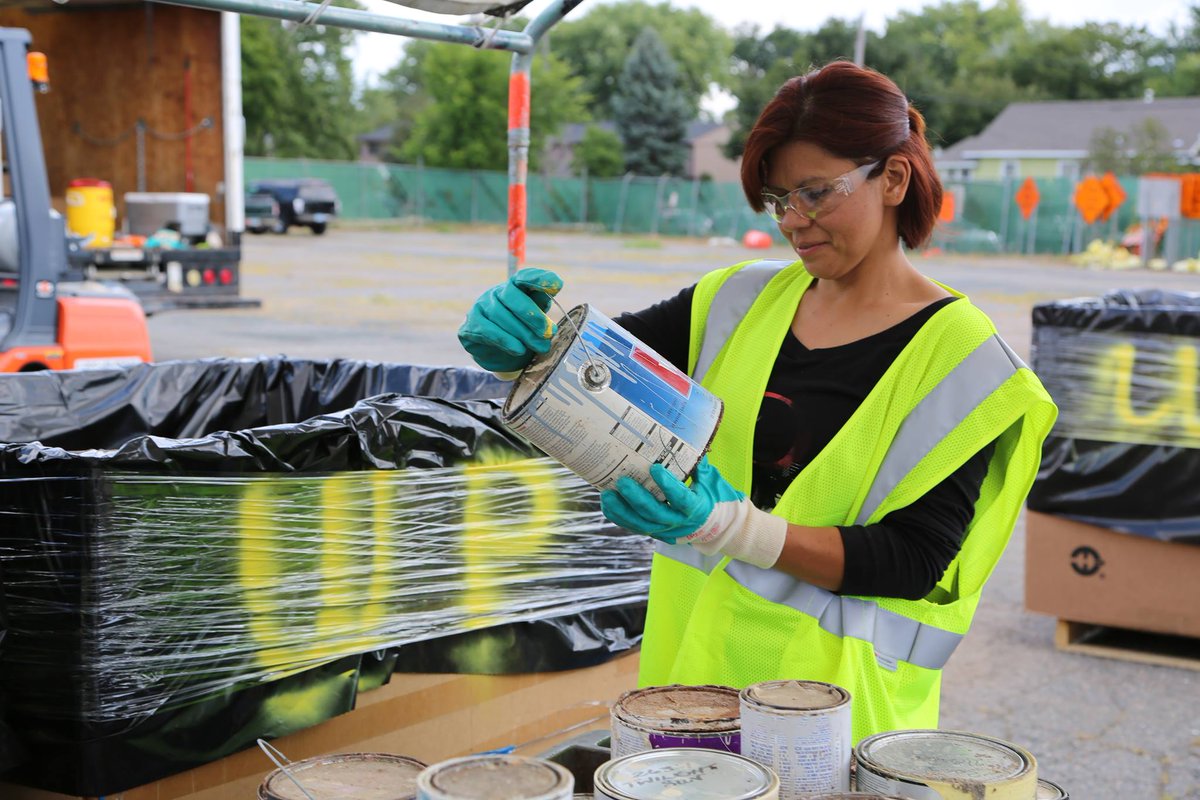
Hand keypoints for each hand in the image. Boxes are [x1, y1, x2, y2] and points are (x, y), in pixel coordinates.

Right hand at [457, 268, 563, 373]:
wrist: (501, 354)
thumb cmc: (523, 329)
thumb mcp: (537, 316)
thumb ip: (542, 302)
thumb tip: (554, 287)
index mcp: (515, 286)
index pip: (524, 276)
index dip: (539, 279)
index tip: (557, 286)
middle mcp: (495, 293)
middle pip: (511, 295)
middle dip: (532, 315)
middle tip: (548, 332)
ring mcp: (480, 307)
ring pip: (500, 315)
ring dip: (523, 333)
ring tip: (540, 347)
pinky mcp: (469, 326)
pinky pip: (486, 330)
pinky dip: (504, 339)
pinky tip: (518, 349)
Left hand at [600, 457, 787, 568]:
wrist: (716, 527)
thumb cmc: (714, 498)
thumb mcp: (712, 481)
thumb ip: (698, 464)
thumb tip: (689, 439)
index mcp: (696, 508)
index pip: (680, 498)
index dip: (667, 485)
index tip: (654, 469)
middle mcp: (679, 523)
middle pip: (655, 513)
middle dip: (636, 498)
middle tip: (623, 481)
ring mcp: (666, 531)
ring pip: (641, 524)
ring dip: (622, 509)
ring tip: (607, 494)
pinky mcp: (656, 533)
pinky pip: (635, 527)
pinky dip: (620, 516)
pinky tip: (608, 503)